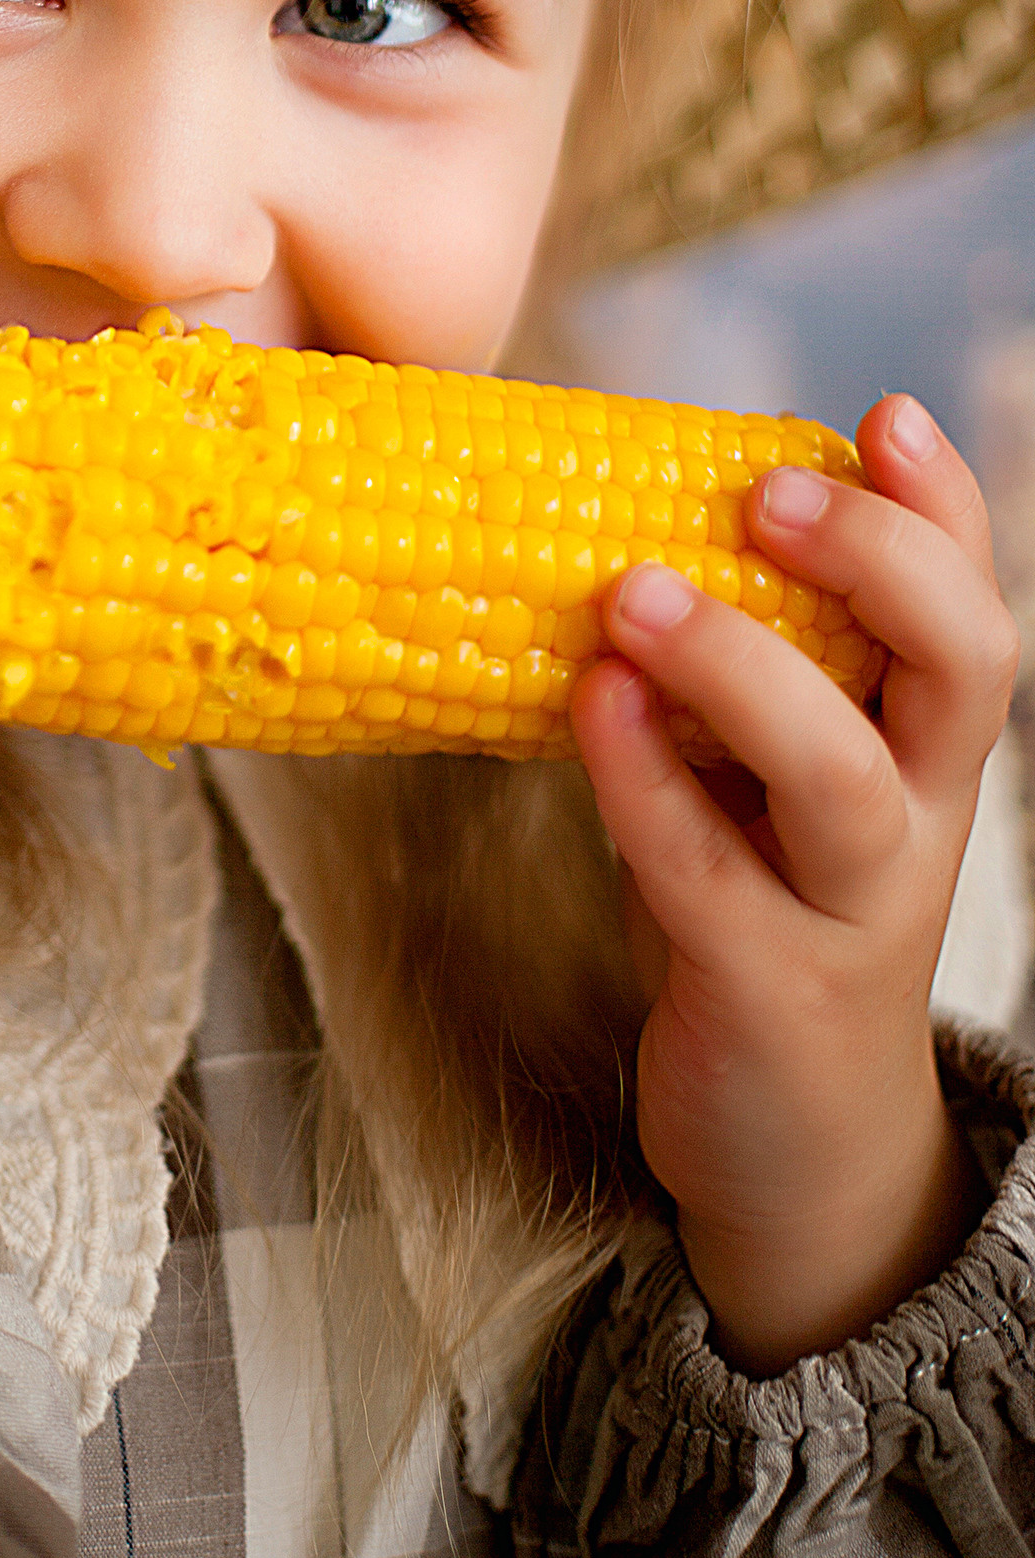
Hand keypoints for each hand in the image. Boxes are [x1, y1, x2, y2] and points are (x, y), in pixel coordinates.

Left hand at [571, 392, 1016, 1374]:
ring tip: (635, 592)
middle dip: (880, 563)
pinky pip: (710, 877)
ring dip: (741, 669)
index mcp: (922, 742)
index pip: (969, 603)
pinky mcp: (770, 991)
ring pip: (842, 779)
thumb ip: (740, 659)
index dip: (942, 508)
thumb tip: (608, 498)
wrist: (794, 1144)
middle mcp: (917, 816)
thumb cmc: (763, 905)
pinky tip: (588, 705)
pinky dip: (646, 785)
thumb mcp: (773, 773)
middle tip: (766, 493)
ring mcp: (854, 910)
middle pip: (962, 670)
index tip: (883, 413)